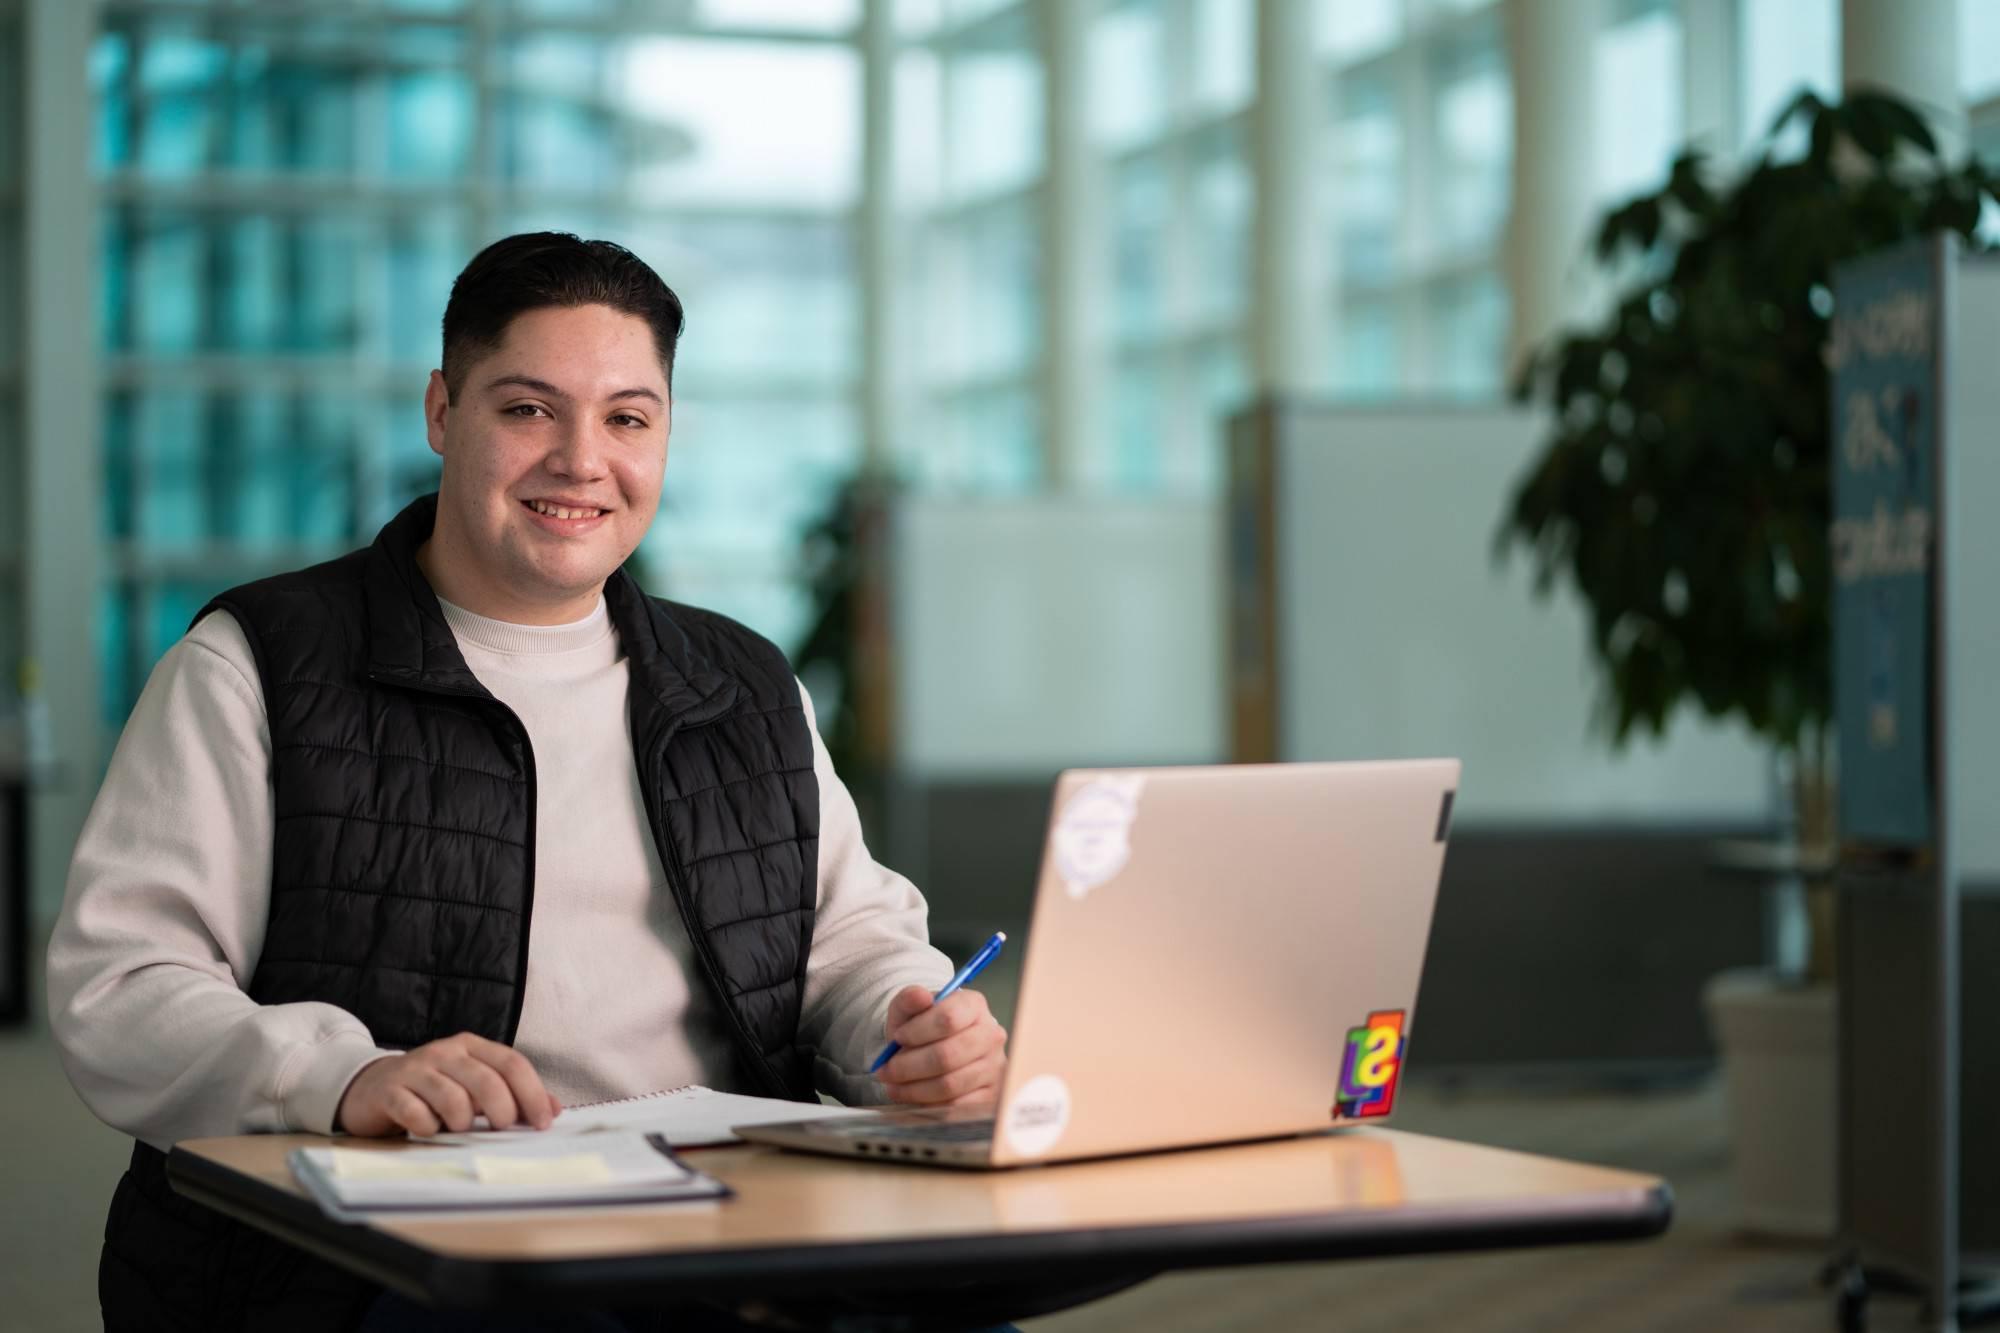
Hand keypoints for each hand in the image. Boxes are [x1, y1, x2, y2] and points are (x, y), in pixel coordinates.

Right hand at [335, 1032, 560, 1136]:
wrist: (370, 1087)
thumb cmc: (432, 1090)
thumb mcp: (473, 1086)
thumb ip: (513, 1094)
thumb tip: (554, 1109)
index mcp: (471, 1046)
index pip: (512, 1064)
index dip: (533, 1094)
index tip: (543, 1123)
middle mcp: (445, 1052)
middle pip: (487, 1081)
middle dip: (503, 1112)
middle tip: (502, 1130)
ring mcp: (415, 1069)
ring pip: (453, 1098)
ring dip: (462, 1123)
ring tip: (457, 1129)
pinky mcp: (388, 1091)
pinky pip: (415, 1113)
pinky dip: (428, 1128)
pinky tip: (428, 1130)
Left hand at [875, 986, 1007, 1106]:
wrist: (933, 1050)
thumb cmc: (921, 1028)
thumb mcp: (908, 1009)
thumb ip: (909, 999)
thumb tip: (920, 996)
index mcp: (974, 1005)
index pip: (948, 1018)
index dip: (917, 1031)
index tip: (897, 1038)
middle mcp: (991, 1035)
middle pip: (948, 1055)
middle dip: (909, 1066)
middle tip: (886, 1070)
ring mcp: (994, 1067)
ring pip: (949, 1084)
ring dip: (913, 1088)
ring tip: (893, 1085)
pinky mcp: (990, 1095)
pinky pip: (956, 1106)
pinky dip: (928, 1103)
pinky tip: (912, 1096)